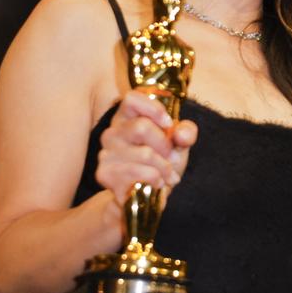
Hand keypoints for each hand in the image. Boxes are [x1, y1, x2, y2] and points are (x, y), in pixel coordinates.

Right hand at [95, 89, 197, 205]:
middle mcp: (112, 132)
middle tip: (172, 157)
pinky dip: (156, 179)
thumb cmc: (162, 162)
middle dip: (165, 145)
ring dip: (165, 167)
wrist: (148, 194)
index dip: (153, 109)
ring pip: (145, 154)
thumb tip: (182, 134)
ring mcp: (106, 153)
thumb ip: (186, 132)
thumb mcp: (179, 144)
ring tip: (168, 175)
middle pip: (141, 127)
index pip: (132, 98)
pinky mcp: (105, 174)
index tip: (168, 124)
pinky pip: (140, 173)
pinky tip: (157, 184)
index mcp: (127, 118)